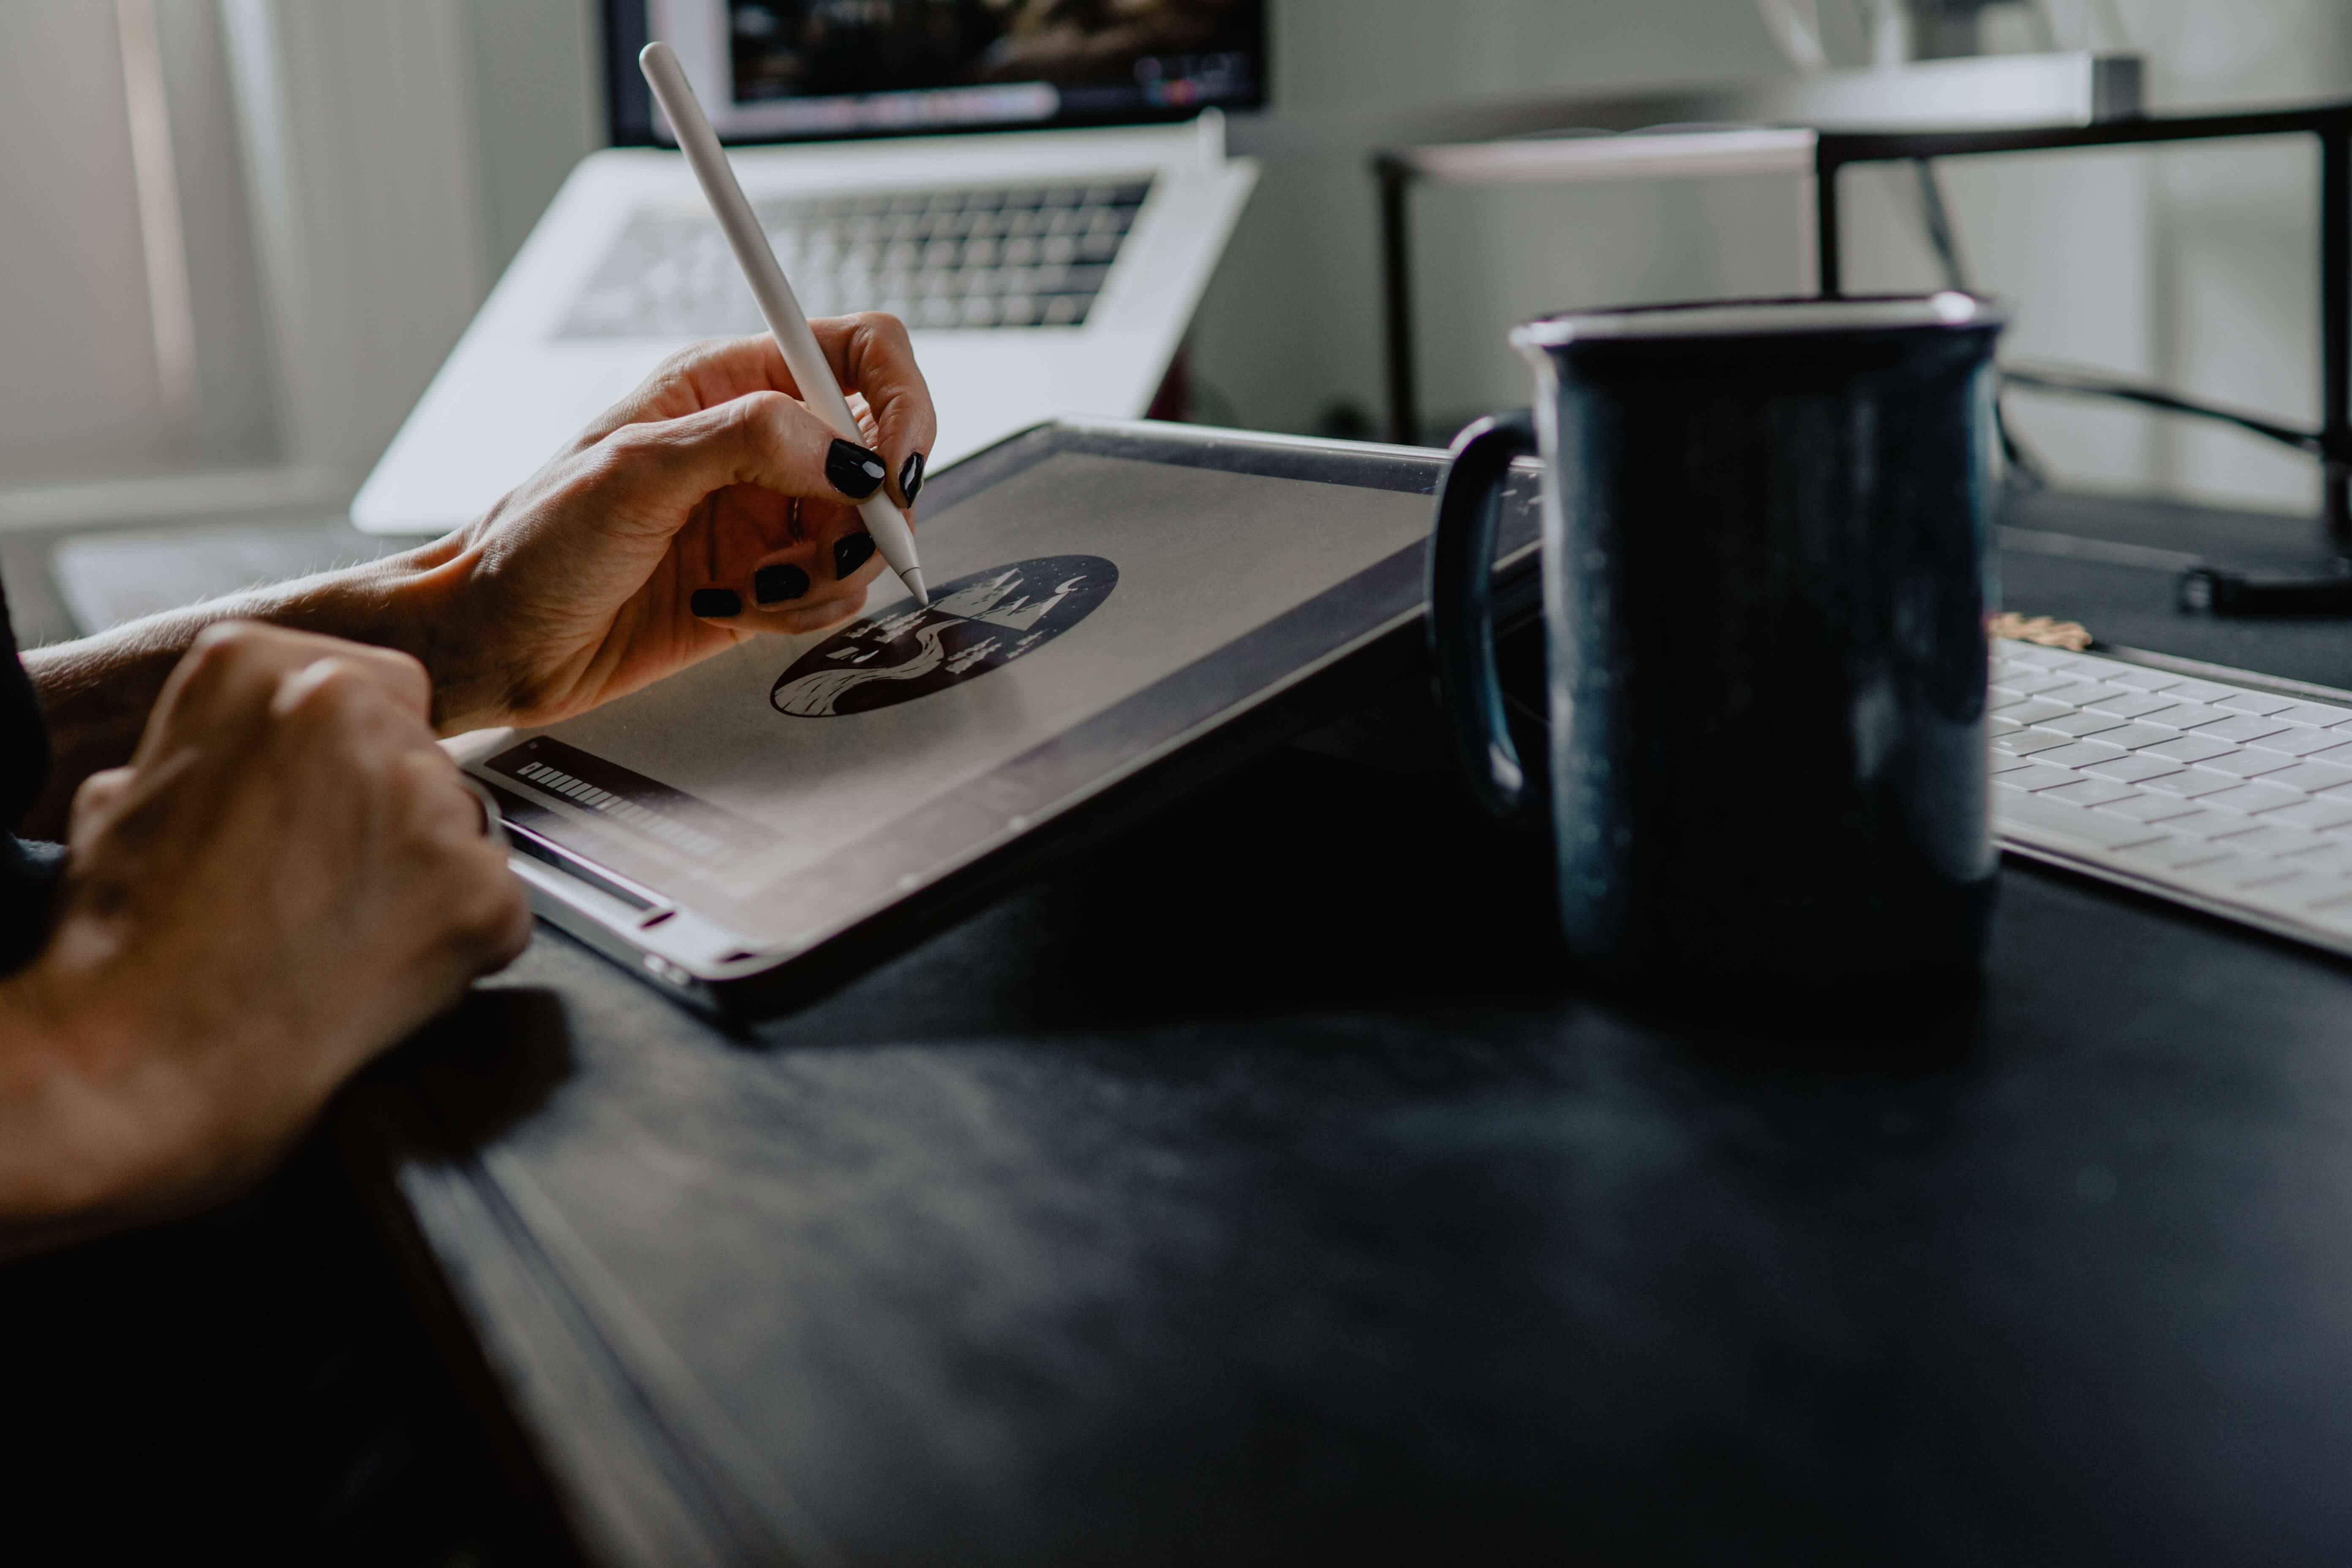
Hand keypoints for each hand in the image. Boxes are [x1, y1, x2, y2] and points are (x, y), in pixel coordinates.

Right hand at [0, 624, 529, 1245]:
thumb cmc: (128, 942)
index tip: (326, 809)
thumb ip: (222, 743)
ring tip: (340, 935)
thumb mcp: (134, 791)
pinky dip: (459, 947)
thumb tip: (258, 750)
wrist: (146, 1055)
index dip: (360, 762)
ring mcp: (425, 799)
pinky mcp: (480, 889)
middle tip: (327, 886)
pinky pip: (498, 909)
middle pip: (428, 755)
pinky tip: (381, 974)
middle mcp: (349, 707)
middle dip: (393, 818)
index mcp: (260, 665)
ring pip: (465, 829)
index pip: (382, 689)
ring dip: (425, 879)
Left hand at [404, 319, 936, 732]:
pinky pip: (834, 592)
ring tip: (753, 587)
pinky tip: (736, 609)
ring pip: (865, 534)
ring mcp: (767, 514)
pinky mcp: (767, 581)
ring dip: (825, 573)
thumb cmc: (536, 543)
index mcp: (728, 384)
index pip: (861, 355)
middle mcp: (760, 444)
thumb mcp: (635, 470)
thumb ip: (751, 441)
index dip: (901, 404)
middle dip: (866, 514)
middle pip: (880, 456)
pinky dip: (801, 611)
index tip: (893, 471)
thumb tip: (849, 455)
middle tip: (815, 550)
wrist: (498, 641)